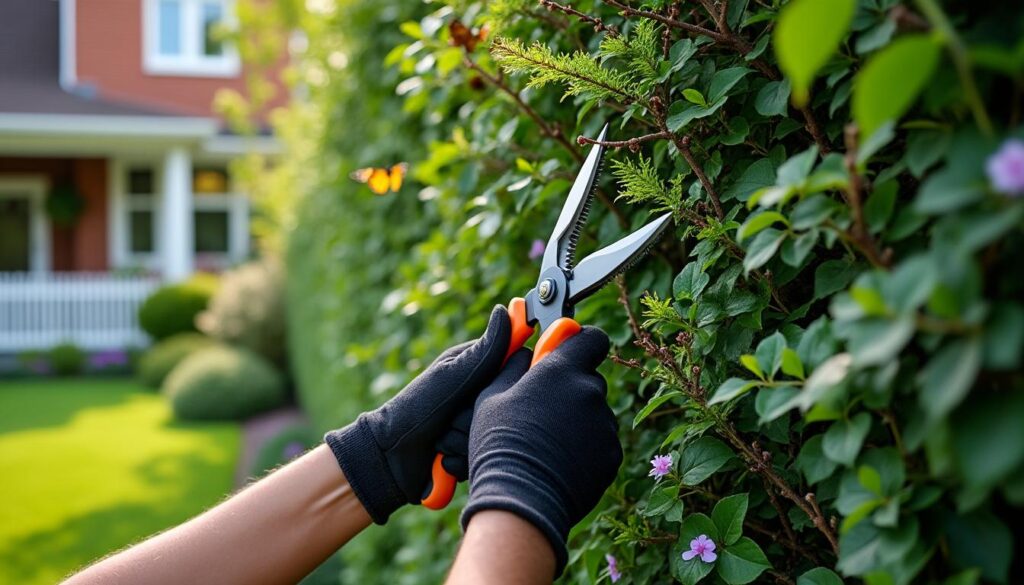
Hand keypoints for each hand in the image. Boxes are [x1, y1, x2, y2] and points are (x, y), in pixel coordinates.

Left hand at [325, 306, 510, 522]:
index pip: (515, 367)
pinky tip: (442, 456)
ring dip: (464, 441)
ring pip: (496, 436)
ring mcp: (475, 425)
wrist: (388, 456)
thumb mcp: (451, 375)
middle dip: (475, 418)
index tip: (488, 391)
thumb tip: (506, 311)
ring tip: (441, 439)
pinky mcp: (471, 452)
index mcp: (478, 369)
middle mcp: (480, 395)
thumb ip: (484, 350)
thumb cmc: (416, 407)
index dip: (509, 381)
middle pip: (507, 407)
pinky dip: (461, 460)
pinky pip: (483, 457)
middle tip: (450, 417)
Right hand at [460, 327, 621, 574]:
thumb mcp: (491, 396)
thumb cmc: (499, 443)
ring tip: (547, 442)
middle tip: (543, 407)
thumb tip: (525, 351)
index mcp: (562, 370)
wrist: (520, 499)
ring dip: (578, 418)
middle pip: (589, 377)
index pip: (592, 338)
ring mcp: (605, 425)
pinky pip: (601, 440)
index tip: (566, 351)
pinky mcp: (612, 455)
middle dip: (571, 386)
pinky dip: (586, 446)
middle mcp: (590, 392)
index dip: (580, 342)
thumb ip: (513, 365)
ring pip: (595, 411)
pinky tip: (560, 461)